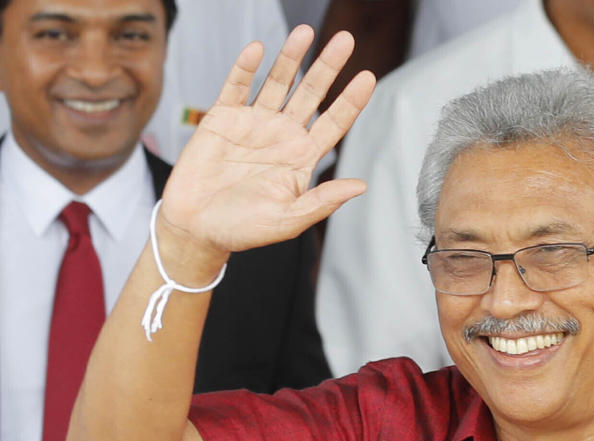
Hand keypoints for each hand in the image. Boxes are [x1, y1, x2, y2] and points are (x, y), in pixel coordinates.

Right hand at [159, 27, 375, 253]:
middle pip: (311, 94)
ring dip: (291, 57)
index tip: (368, 77)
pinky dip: (246, 68)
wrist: (198, 228)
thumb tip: (361, 186)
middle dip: (328, 67)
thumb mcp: (290, 220)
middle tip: (345, 40)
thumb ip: (324, 201)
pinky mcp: (221, 118)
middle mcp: (282, 135)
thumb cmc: (244, 229)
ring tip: (305, 32)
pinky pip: (236, 86)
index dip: (351, 101)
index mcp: (302, 157)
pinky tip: (259, 50)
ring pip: (277, 83)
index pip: (334, 123)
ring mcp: (253, 123)